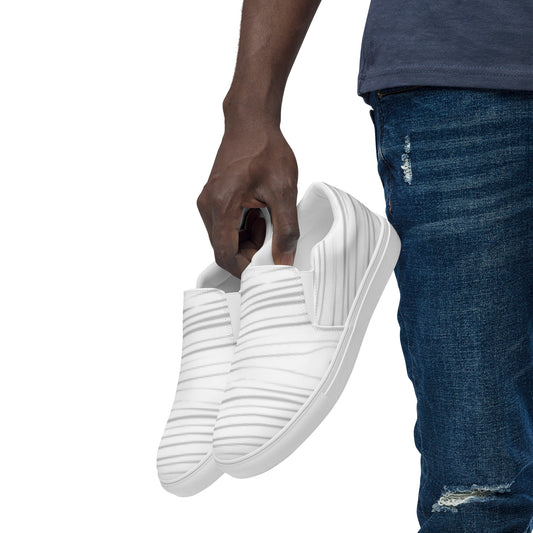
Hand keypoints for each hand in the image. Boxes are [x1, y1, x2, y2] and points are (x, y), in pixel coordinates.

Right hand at [197, 120, 298, 278]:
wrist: (250, 121)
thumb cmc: (265, 149)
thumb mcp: (283, 191)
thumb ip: (286, 230)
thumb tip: (284, 260)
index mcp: (222, 204)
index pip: (225, 253)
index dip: (244, 270)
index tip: (264, 272)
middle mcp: (208, 206)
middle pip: (223, 249)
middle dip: (248, 254)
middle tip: (272, 241)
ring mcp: (207, 202)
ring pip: (224, 239)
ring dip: (247, 241)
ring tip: (268, 223)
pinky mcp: (212, 199)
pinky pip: (224, 226)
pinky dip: (243, 229)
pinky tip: (259, 215)